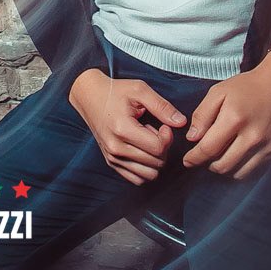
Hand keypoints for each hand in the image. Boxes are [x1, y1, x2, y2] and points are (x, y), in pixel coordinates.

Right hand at [69, 68, 187, 185]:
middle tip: (153, 130)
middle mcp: (116, 147)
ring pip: (149, 174)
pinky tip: (141, 150)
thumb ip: (162, 106)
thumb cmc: (115, 92)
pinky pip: (137, 179)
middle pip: (156, 162)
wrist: (89, 97)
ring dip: (154, 159)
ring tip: (146, 140)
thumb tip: (181, 122)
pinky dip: (145, 168)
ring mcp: (112, 157)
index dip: (168, 137)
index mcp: (122, 129)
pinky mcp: (111, 162)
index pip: (158, 148)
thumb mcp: (140, 90)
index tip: (164, 126)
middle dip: (162, 147)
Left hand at [183, 52, 270, 178]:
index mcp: (235, 119)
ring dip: (229, 168)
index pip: (208, 149)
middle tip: (207, 158)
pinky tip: (245, 153)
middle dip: (210, 165)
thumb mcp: (220, 91)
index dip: (194, 158)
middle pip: (223, 166)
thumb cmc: (250, 86)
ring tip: (225, 156)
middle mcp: (254, 137)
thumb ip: (202, 114)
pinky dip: (248, 165)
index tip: (188, 161)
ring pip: (241, 173)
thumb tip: (192, 138)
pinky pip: (260, 169)